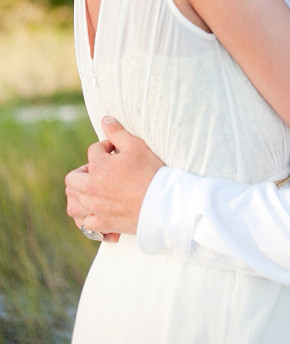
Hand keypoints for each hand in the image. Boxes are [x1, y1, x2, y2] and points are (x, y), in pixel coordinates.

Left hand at [65, 117, 163, 237]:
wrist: (164, 203)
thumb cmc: (151, 172)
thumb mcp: (136, 145)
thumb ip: (117, 132)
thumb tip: (104, 119)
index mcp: (98, 167)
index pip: (93, 150)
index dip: (106, 147)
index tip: (118, 151)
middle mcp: (91, 188)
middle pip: (72, 178)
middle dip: (84, 171)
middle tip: (101, 170)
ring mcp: (95, 208)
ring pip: (73, 202)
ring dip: (79, 194)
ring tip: (94, 189)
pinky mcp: (103, 224)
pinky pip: (84, 223)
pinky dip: (87, 216)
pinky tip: (97, 211)